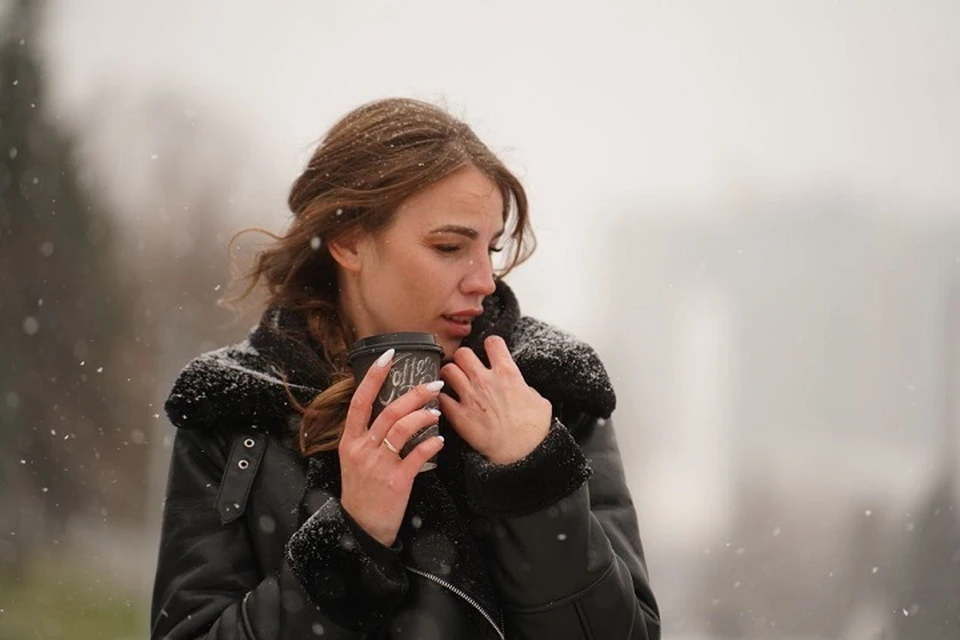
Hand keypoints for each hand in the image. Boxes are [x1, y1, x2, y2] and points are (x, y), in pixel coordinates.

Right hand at [339, 349, 444, 546]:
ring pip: (402, 429)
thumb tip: (393, 410)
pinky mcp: (395, 481)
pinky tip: (439, 440)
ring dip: (423, 416)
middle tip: (433, 384)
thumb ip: (368, 436)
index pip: (360, 401)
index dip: (373, 377)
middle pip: (388, 412)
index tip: (389, 357)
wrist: (361, 528)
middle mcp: (362, 449)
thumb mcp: (355, 460)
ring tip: (436, 411)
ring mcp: (378, 465)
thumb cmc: (362, 491)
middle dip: (413, 394)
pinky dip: (430, 444)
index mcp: (350, 441)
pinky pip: (416, 456)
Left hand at [439, 335, 551, 464]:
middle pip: (463, 353)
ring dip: (450, 374)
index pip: (493, 342)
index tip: (491, 351)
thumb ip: (524, 387)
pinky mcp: (459, 416)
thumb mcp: (539, 400)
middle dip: (464, 358)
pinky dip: (443, 398)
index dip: (491, 345)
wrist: (522, 454)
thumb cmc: (533, 429)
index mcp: (507, 373)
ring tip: (454, 381)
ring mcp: (470, 397)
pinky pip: (441, 398)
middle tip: (467, 367)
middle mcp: (485, 380)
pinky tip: (448, 402)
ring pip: (448, 370)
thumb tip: (519, 387)